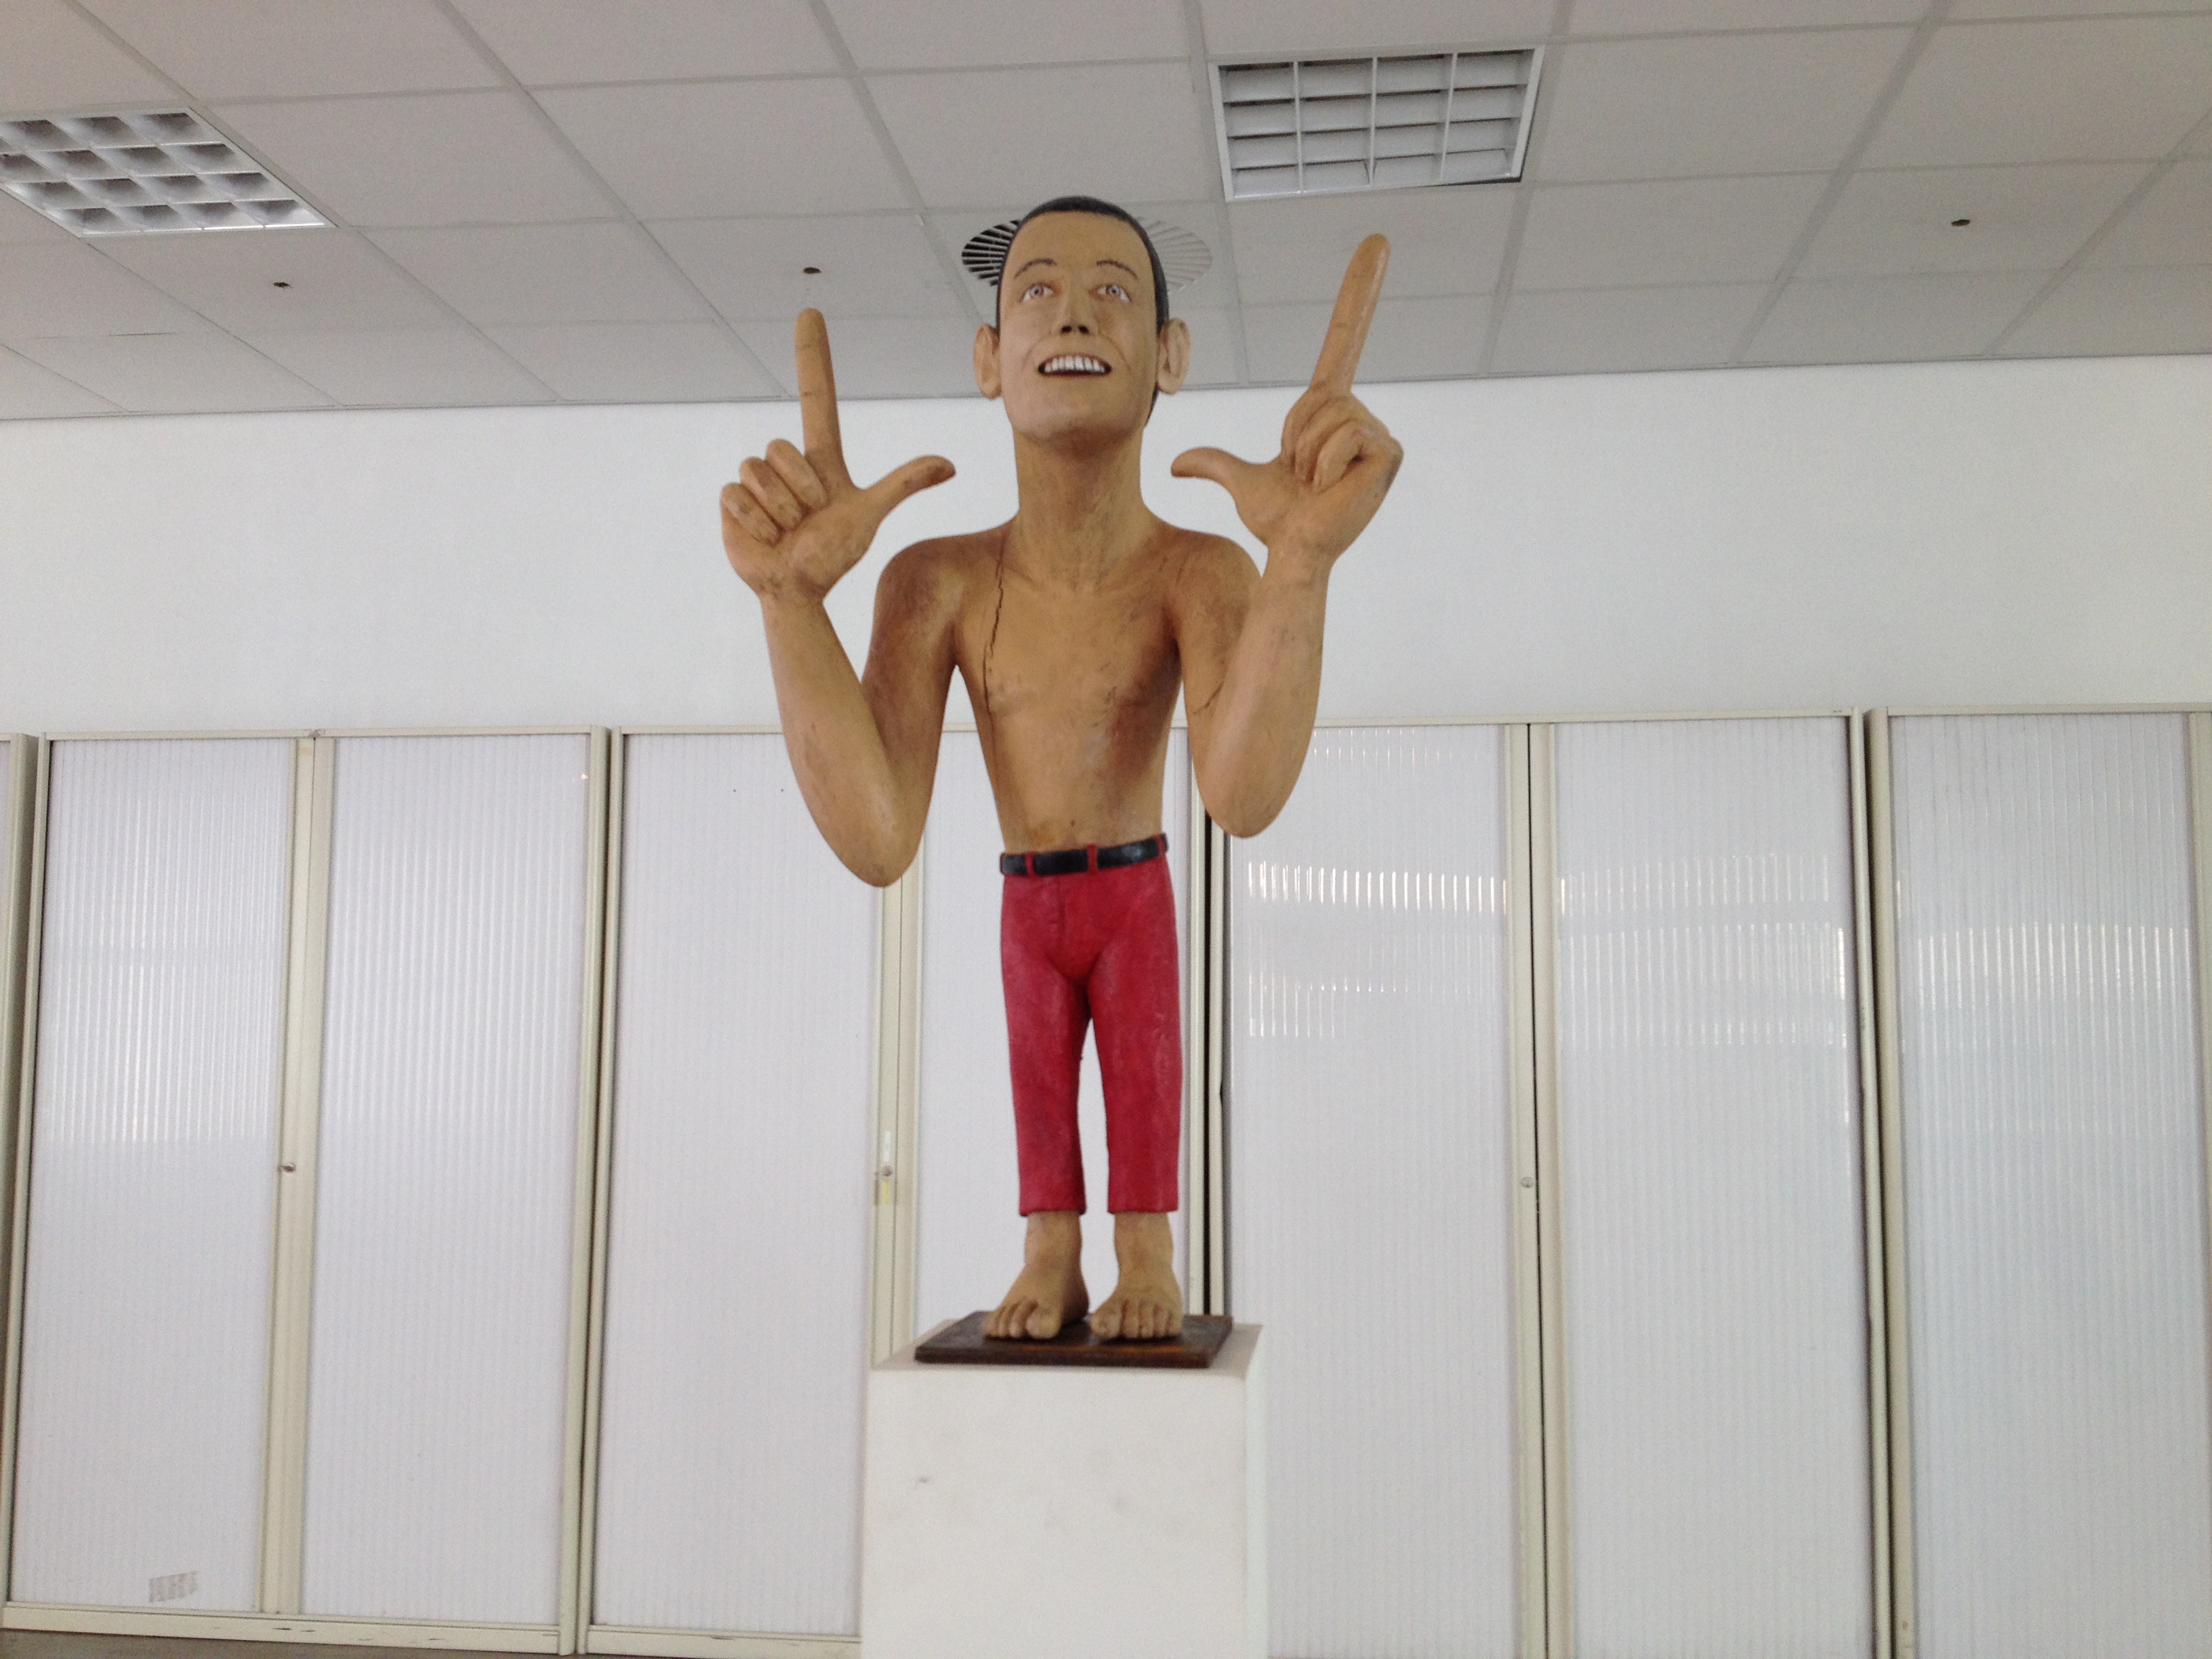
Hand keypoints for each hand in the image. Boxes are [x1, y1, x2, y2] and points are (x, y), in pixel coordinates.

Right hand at [721, 310, 954, 602]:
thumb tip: (950, 465)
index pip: (817, 395)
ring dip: (779, 510)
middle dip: (799, 491)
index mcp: (818, 458)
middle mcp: (784, 461)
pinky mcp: (730, 498)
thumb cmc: (832, 555)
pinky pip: (737, 493)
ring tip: (786, 530)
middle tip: (806, 517)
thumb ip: (903, 485)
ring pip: (759, 471)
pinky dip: (755, 521)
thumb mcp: (868, 515)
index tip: (810, 313)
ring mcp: (754, 478)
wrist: (796, 590)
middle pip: (784, 448)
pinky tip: (765, 537)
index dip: (813, 356)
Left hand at [1171, 235, 1402, 566]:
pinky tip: (1330, 486)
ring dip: (1307, 452)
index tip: (1376, 242)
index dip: (1359, 294)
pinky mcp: (1390, 453)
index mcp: (1331, 413)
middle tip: (1300, 473)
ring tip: (1314, 482)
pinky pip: (1343, 433)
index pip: (1343, 341)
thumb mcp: (1241, 481)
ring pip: (1328, 414)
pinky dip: (1324, 463)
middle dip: (1295, 435)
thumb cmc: (1276, 521)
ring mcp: (1380, 435)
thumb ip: (1214, 464)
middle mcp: (1360, 416)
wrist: (1292, 552)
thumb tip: (1176, 464)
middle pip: (1318, 396)